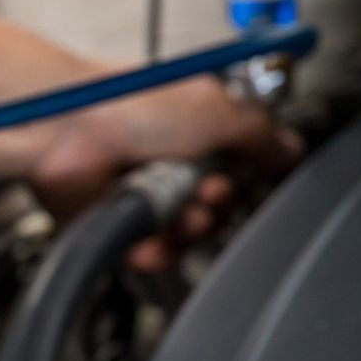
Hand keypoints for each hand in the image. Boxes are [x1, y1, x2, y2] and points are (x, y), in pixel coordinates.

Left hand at [26, 74, 302, 265]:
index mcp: (199, 126)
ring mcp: (145, 193)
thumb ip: (262, 134)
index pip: (244, 167)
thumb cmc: (127, 105)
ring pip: (190, 237)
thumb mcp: (217, 109)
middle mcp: (173, 159)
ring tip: (179, 209)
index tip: (248, 174)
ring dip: (191, 228)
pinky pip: (152, 255)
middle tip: (209, 188)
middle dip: (220, 203)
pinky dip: (156, 250)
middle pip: (221, 208)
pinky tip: (154, 234)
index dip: (250, 178)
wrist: (67, 132)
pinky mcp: (118, 222)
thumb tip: (294, 150)